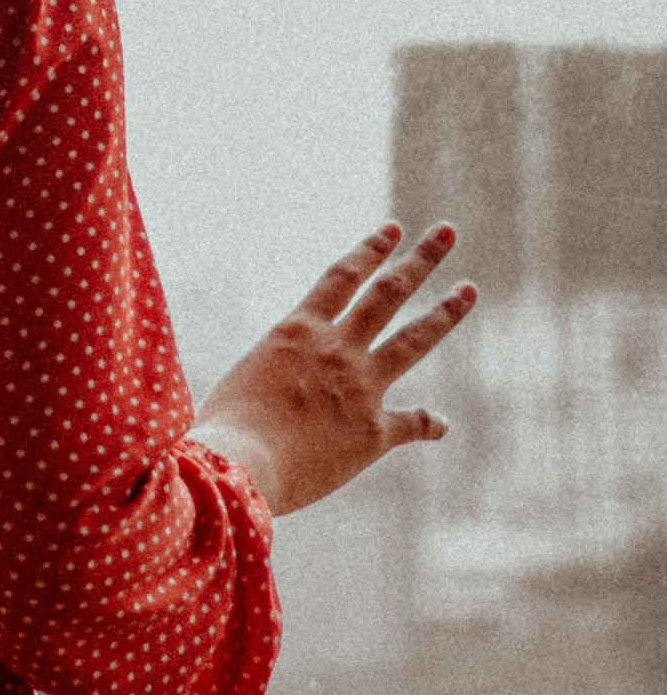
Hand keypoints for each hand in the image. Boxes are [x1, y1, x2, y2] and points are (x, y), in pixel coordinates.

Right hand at [186, 221, 478, 516]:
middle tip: (447, 232)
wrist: (241, 465)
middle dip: (421, 260)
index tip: (394, 229)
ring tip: (469, 289)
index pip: (342, 277)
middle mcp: (336, 349)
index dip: (370, 250)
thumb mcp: (242, 382)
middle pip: (388, 292)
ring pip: (413, 339)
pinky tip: (441, 423)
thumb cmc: (224, 428)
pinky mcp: (374, 433)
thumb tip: (268, 393)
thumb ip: (270, 377)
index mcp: (297, 332)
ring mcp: (360, 387)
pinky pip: (411, 423)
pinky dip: (428, 423)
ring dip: (445, 312)